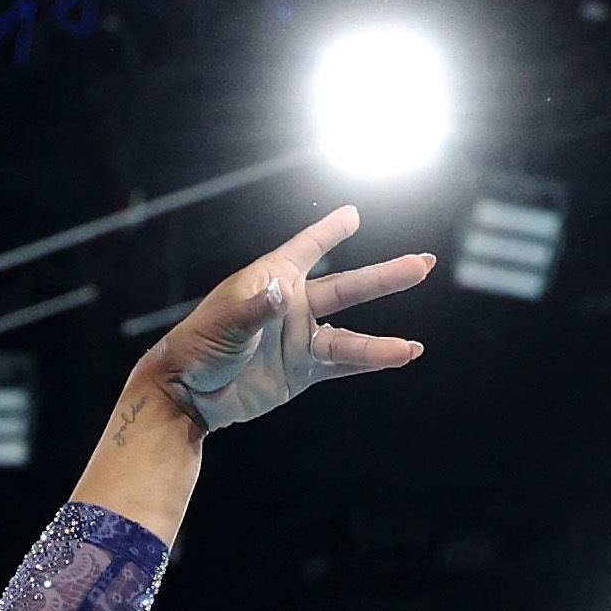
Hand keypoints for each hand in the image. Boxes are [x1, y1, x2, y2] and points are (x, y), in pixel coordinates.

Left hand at [146, 209, 431, 432]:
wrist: (188, 395)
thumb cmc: (198, 348)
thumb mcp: (225, 325)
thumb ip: (256, 309)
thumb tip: (283, 292)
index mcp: (272, 279)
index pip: (307, 248)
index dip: (330, 231)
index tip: (354, 214)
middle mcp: (293, 306)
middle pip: (347, 288)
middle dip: (385, 277)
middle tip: (423, 264)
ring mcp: (300, 340)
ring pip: (350, 336)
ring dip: (382, 342)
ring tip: (414, 348)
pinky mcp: (302, 371)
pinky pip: (343, 366)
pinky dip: (372, 363)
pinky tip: (402, 357)